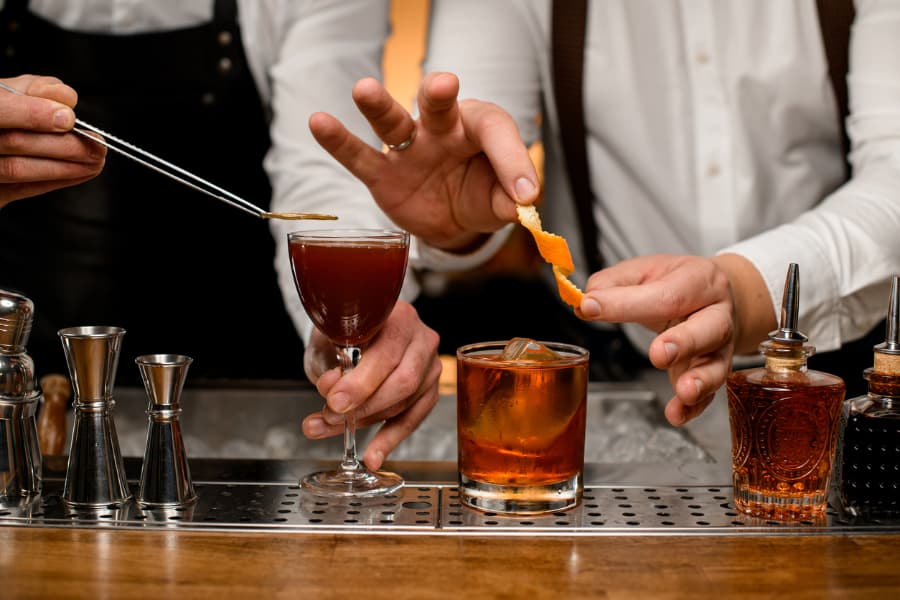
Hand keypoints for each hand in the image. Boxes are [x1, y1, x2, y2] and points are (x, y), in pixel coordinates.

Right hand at [0, 75, 105, 206]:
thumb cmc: (3, 110)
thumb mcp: (14, 90)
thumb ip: (39, 89)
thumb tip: (67, 99)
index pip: (1, 110)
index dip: (34, 114)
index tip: (69, 119)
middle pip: (15, 142)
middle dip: (63, 145)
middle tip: (98, 147)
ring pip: (17, 169)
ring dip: (64, 167)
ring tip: (95, 161)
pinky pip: (21, 189)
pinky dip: (55, 181)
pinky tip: (80, 172)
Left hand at [301, 301, 441, 469]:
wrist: (356, 330)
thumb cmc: (345, 330)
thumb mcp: (329, 338)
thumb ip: (331, 362)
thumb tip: (333, 390)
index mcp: (400, 316)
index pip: (388, 353)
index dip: (361, 381)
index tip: (334, 400)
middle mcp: (422, 339)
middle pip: (404, 381)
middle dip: (364, 405)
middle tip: (332, 416)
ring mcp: (430, 366)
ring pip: (406, 402)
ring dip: (366, 421)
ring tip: (330, 427)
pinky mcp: (429, 390)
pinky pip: (412, 420)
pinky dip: (388, 440)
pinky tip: (373, 455)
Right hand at [309, 71, 539, 251]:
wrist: (452, 219)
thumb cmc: (480, 195)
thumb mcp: (501, 201)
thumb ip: (510, 199)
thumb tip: (523, 204)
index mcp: (477, 130)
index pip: (495, 130)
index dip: (512, 159)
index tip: (525, 193)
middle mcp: (441, 129)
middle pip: (438, 104)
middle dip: (439, 93)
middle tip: (444, 84)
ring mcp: (409, 149)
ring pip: (392, 122)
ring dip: (378, 106)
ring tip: (363, 90)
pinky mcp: (383, 174)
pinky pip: (359, 157)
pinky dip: (339, 142)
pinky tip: (319, 122)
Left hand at [577, 253, 774, 426]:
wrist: (717, 295)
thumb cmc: (676, 283)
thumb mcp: (646, 271)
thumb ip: (614, 284)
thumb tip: (587, 302)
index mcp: (699, 280)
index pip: (665, 295)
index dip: (626, 304)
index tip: (590, 308)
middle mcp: (717, 314)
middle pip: (708, 329)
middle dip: (684, 343)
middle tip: (658, 355)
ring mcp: (720, 346)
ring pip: (717, 365)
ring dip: (700, 381)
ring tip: (684, 392)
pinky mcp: (715, 371)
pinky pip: (710, 394)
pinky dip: (694, 407)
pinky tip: (676, 414)